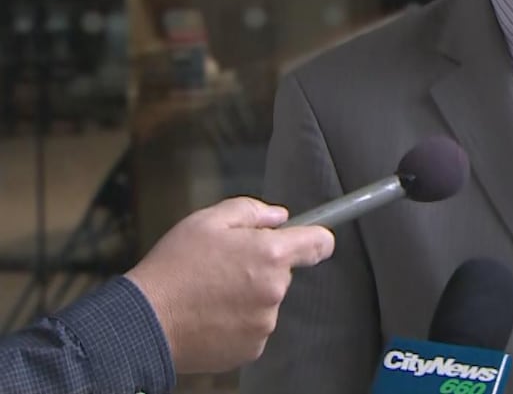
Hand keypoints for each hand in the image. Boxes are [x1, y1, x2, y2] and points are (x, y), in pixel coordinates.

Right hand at [125, 197, 335, 372]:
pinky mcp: (251, 349)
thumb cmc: (174, 267)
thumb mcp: (208, 220)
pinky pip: (253, 328)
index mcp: (271, 255)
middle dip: (262, 267)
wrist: (143, 321)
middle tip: (224, 267)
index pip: (320, 244)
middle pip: (284, 273)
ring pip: (266, 302)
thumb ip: (251, 211)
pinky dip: (237, 322)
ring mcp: (264, 323)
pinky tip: (209, 316)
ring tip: (209, 294)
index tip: (308, 240)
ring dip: (248, 297)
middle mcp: (275, 291)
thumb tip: (279, 217)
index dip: (315, 238)